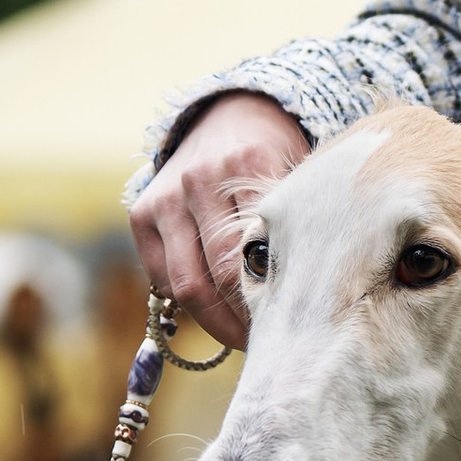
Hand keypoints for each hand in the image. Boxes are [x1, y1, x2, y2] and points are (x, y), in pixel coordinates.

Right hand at [128, 91, 310, 349]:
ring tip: (244, 340)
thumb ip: (303, 225)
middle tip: (272, 345)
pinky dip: (188, 303)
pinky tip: (216, 313)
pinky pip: (162, 277)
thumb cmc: (278, 159)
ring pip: (187, 284)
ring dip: (216, 324)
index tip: (295, 331)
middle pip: (219, 277)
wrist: (231, 115)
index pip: (256, 255)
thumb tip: (319, 300)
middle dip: (244, 323)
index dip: (272, 304)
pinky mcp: (141, 210)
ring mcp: (165, 196)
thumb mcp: (299, 177)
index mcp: (247, 164)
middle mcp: (198, 179)